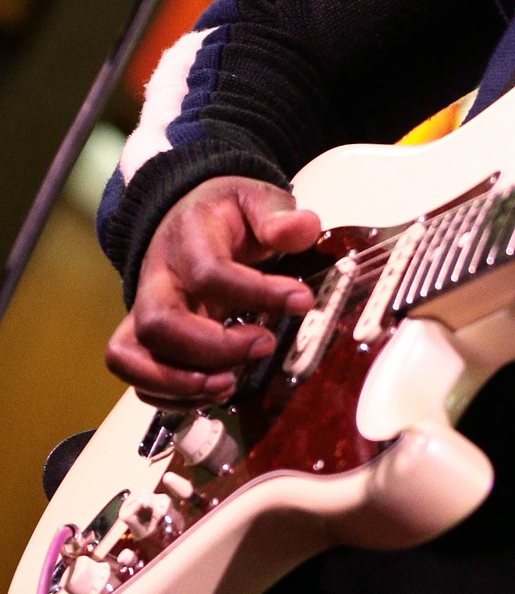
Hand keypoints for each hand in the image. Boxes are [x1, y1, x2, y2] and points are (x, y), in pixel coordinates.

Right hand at [106, 178, 320, 404]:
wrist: (185, 214)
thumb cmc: (225, 212)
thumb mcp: (255, 198)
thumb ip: (277, 213)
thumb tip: (303, 228)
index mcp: (188, 238)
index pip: (210, 272)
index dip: (257, 292)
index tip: (302, 300)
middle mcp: (157, 278)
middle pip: (158, 323)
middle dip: (211, 348)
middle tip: (264, 346)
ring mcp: (143, 309)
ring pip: (133, 355)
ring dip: (180, 382)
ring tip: (231, 384)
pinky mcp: (141, 335)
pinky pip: (134, 373)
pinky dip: (168, 395)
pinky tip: (212, 392)